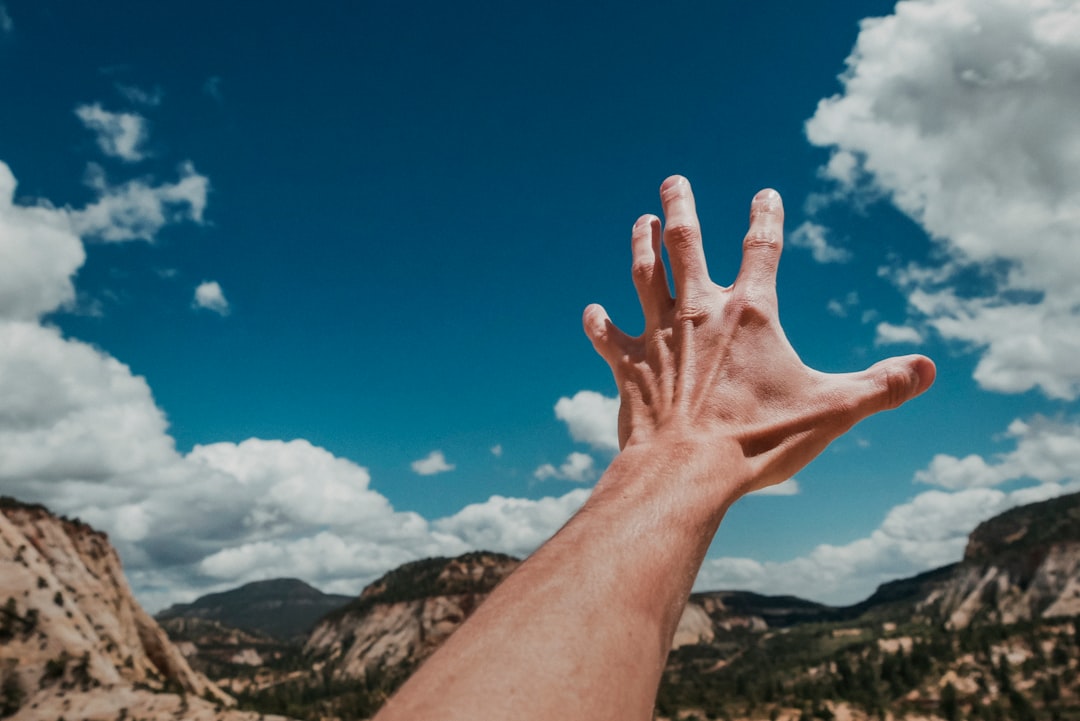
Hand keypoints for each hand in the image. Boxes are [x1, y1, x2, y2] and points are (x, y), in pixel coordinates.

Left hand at [583, 176, 934, 497]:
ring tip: (639, 221)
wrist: (686, 471)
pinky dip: (599, 324)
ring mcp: (658, 336)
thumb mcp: (833, 411)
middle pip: (685, 244)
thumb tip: (929, 369)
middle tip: (673, 181)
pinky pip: (608, 338)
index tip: (764, 194)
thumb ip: (881, 386)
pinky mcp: (629, 366)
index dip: (765, 218)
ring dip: (640, 246)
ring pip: (644, 276)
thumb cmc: (758, 439)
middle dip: (680, 208)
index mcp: (749, 313)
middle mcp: (698, 312)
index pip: (762, 249)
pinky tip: (591, 311)